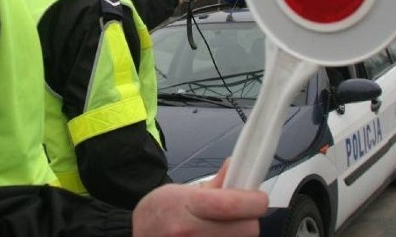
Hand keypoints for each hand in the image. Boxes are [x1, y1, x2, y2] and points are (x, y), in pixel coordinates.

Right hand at [132, 160, 267, 236]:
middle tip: (240, 212)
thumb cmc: (157, 213)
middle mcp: (191, 231)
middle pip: (247, 228)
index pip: (232, 204)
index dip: (253, 199)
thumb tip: (235, 166)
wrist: (137, 236)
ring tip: (222, 225)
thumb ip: (214, 184)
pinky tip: (217, 234)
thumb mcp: (180, 190)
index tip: (257, 197)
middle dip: (249, 218)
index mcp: (186, 205)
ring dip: (239, 231)